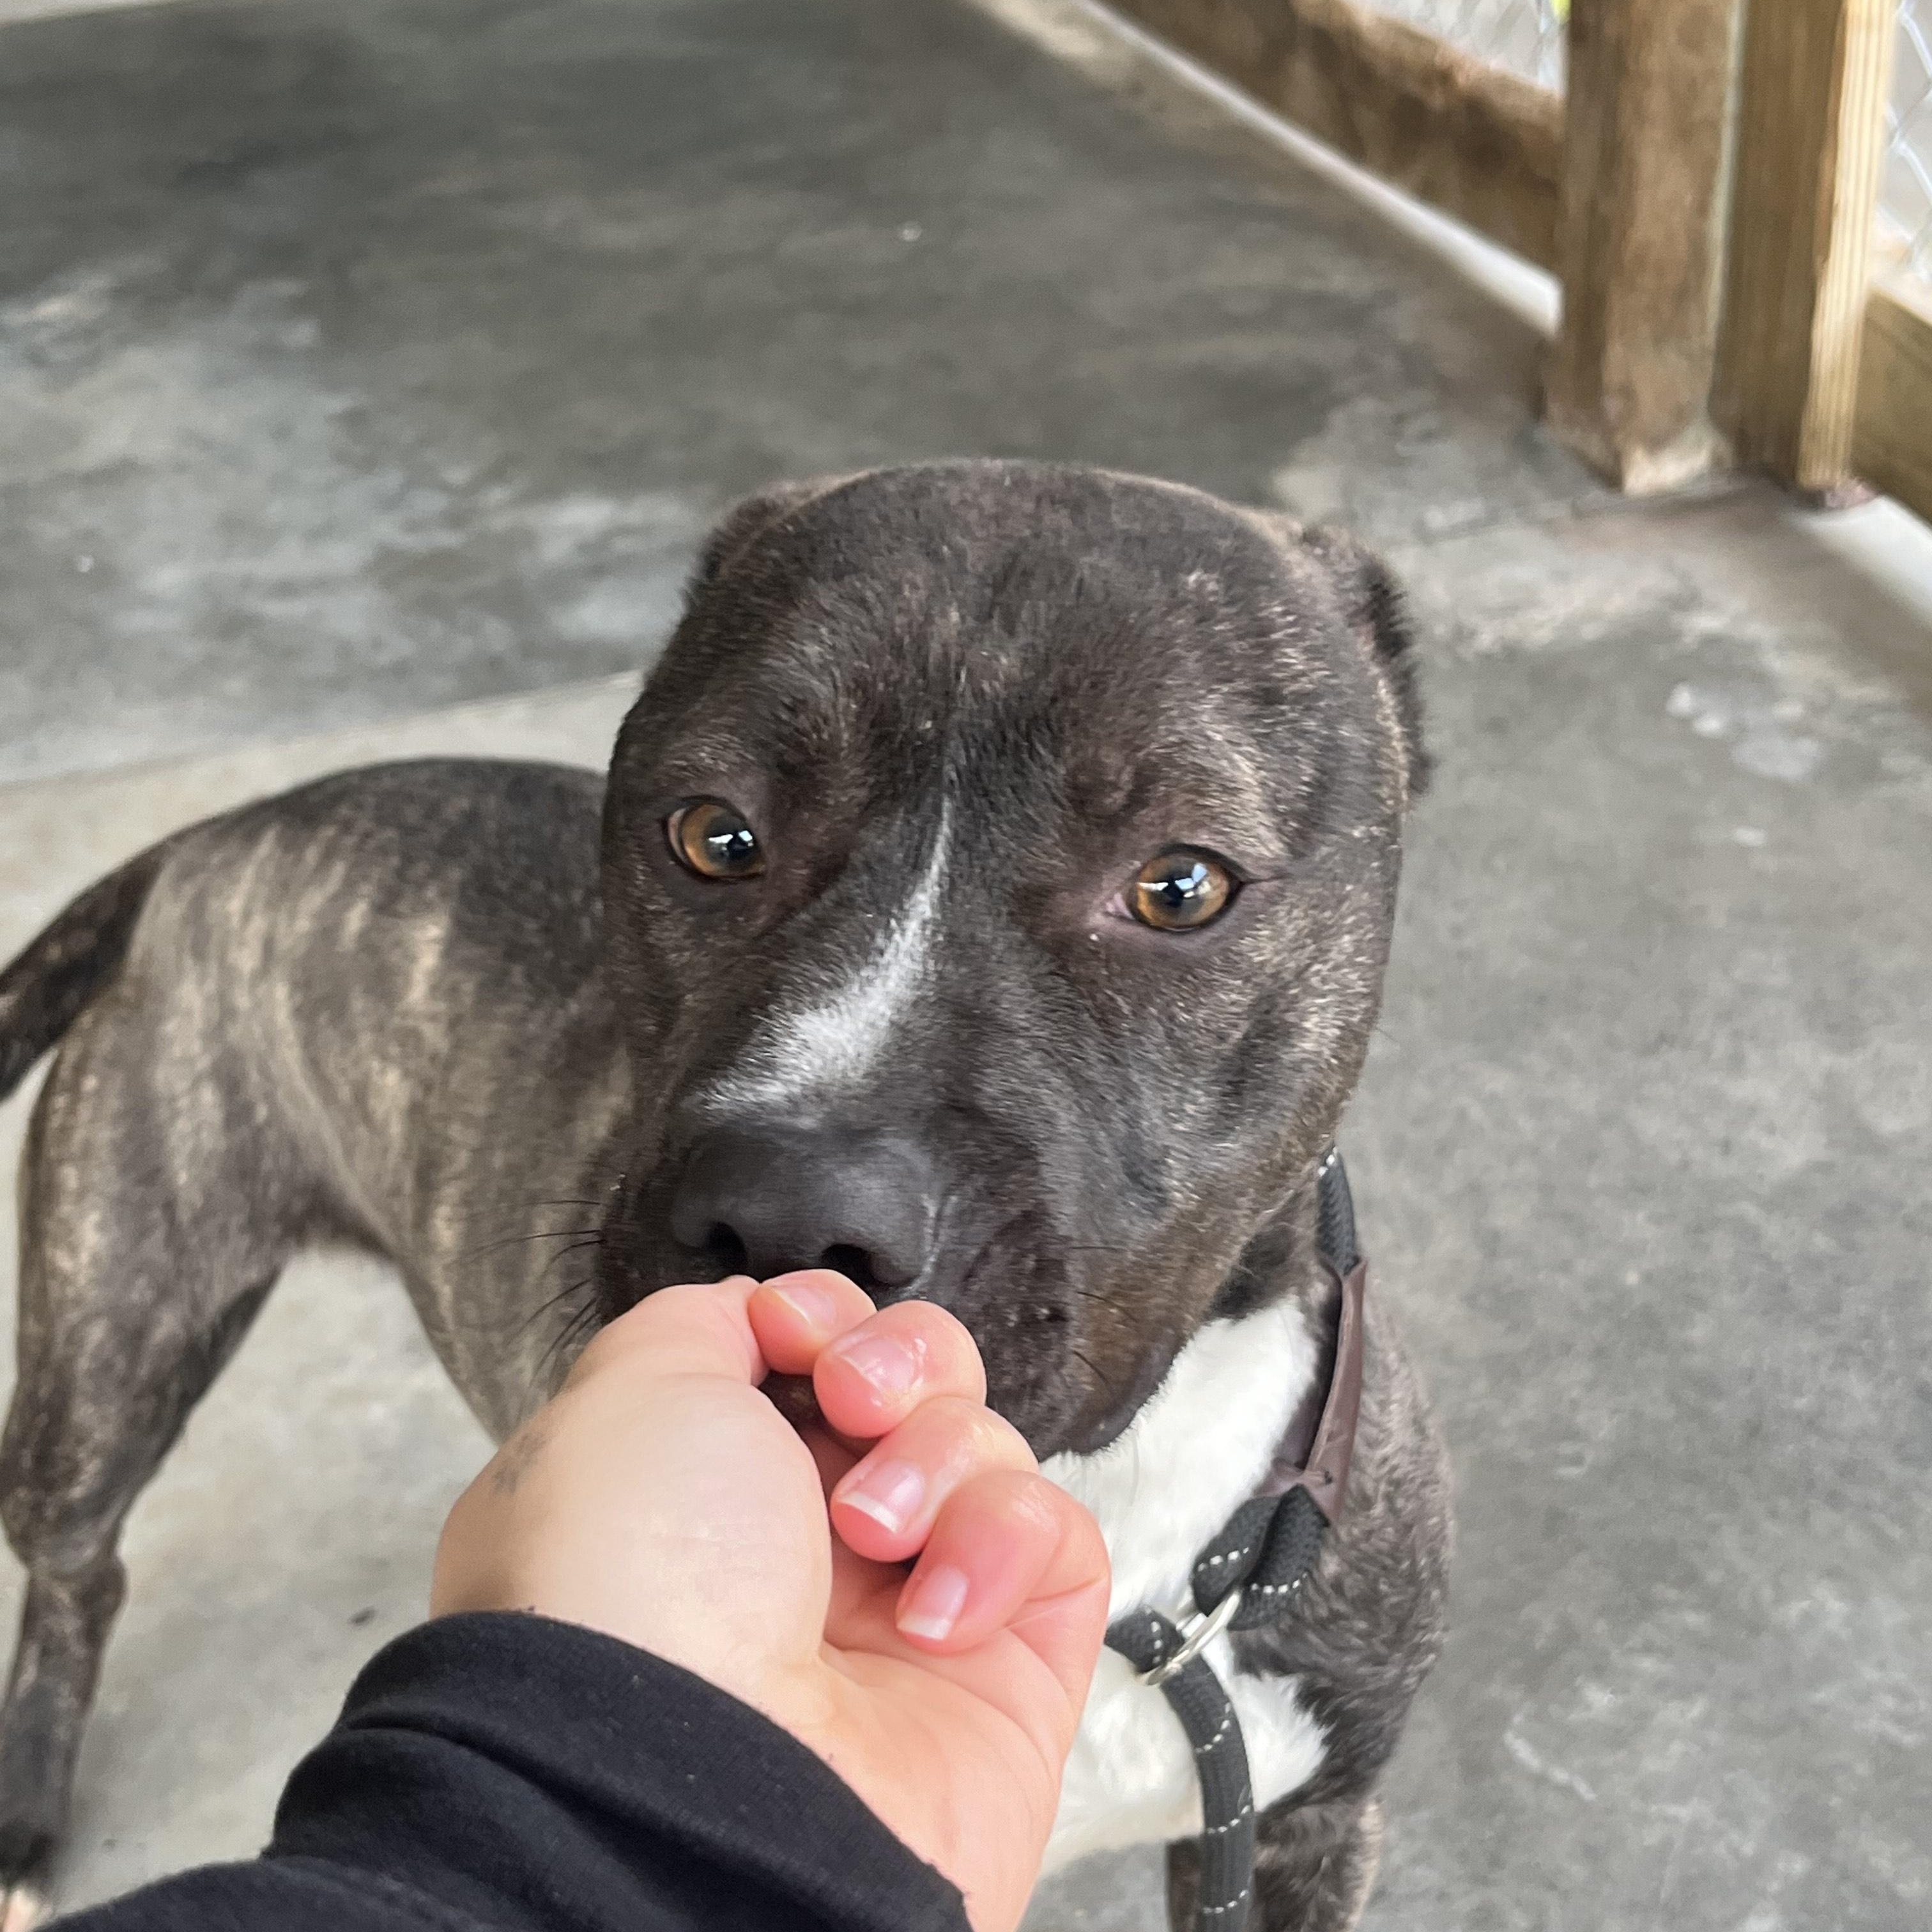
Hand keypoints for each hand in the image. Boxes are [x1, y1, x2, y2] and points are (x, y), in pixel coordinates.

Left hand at [431, 1273, 1109, 1931]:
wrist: (689, 1782)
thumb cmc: (631, 1582)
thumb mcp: (630, 1390)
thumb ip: (703, 1323)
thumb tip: (763, 1311)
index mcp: (711, 1482)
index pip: (818, 1351)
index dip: (827, 1315)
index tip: (795, 1333)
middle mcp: (807, 1545)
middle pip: (918, 1384)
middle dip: (902, 1363)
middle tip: (854, 1403)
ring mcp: (910, 1611)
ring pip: (991, 1451)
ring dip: (940, 1462)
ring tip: (874, 1534)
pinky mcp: (1010, 1672)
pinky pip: (1061, 1542)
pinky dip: (1007, 1547)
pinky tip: (936, 1615)